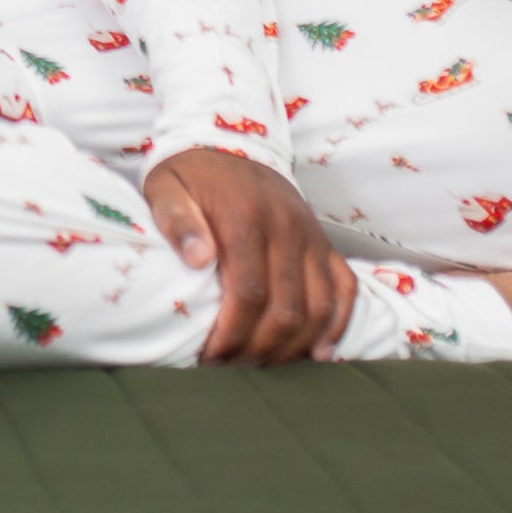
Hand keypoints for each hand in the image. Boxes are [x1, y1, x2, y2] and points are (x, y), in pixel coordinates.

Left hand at [142, 148, 354, 363]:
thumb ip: (176, 220)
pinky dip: (337, 326)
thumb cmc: (190, 175)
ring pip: (320, 307)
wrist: (226, 144)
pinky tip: (317, 353)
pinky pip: (346, 289)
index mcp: (245, 217)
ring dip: (295, 347)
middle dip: (260, 349)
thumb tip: (197, 260)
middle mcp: (286, 228)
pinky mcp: (324, 242)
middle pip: (286, 309)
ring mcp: (311, 236)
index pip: (248, 294)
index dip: (233, 333)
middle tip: (234, 368)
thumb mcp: (166, 187)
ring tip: (265, 365)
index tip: (212, 357)